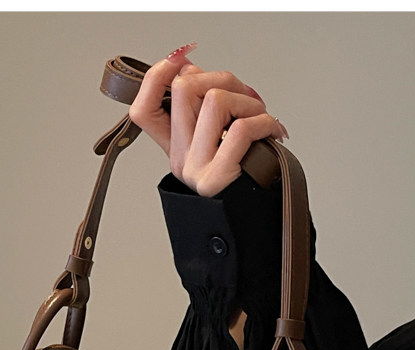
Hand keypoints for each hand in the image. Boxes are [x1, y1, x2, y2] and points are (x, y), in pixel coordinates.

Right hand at [129, 43, 287, 197]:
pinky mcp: (217, 178)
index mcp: (175, 149)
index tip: (179, 60)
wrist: (258, 223)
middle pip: (185, 89)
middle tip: (244, 98)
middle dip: (223, 79)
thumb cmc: (249, 180)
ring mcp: (195, 170)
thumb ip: (206, 110)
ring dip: (248, 100)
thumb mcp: (220, 141)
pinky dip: (265, 121)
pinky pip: (242, 128)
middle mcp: (180, 160)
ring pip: (215, 99)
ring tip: (260, 118)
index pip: (143, 110)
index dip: (155, 77)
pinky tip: (272, 132)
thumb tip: (194, 69)